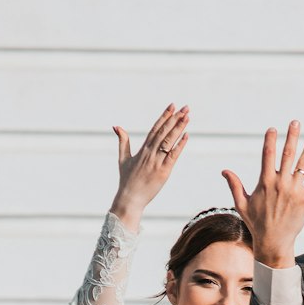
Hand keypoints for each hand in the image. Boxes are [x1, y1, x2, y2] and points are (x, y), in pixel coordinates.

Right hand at [111, 104, 188, 226]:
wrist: (129, 198)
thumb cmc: (127, 180)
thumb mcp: (123, 158)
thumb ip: (122, 141)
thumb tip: (116, 126)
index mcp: (142, 149)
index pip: (155, 129)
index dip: (164, 116)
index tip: (172, 106)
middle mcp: (150, 153)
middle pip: (164, 132)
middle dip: (175, 118)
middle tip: (185, 107)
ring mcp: (156, 162)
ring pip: (168, 141)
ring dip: (178, 128)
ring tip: (187, 116)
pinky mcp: (163, 172)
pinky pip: (173, 156)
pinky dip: (179, 145)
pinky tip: (186, 135)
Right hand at [222, 120, 303, 266]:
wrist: (274, 242)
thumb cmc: (256, 223)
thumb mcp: (242, 204)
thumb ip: (234, 185)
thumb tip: (224, 171)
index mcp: (265, 182)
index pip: (268, 154)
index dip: (270, 140)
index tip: (273, 128)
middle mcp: (281, 183)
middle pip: (288, 153)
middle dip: (292, 136)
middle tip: (295, 122)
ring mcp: (295, 191)